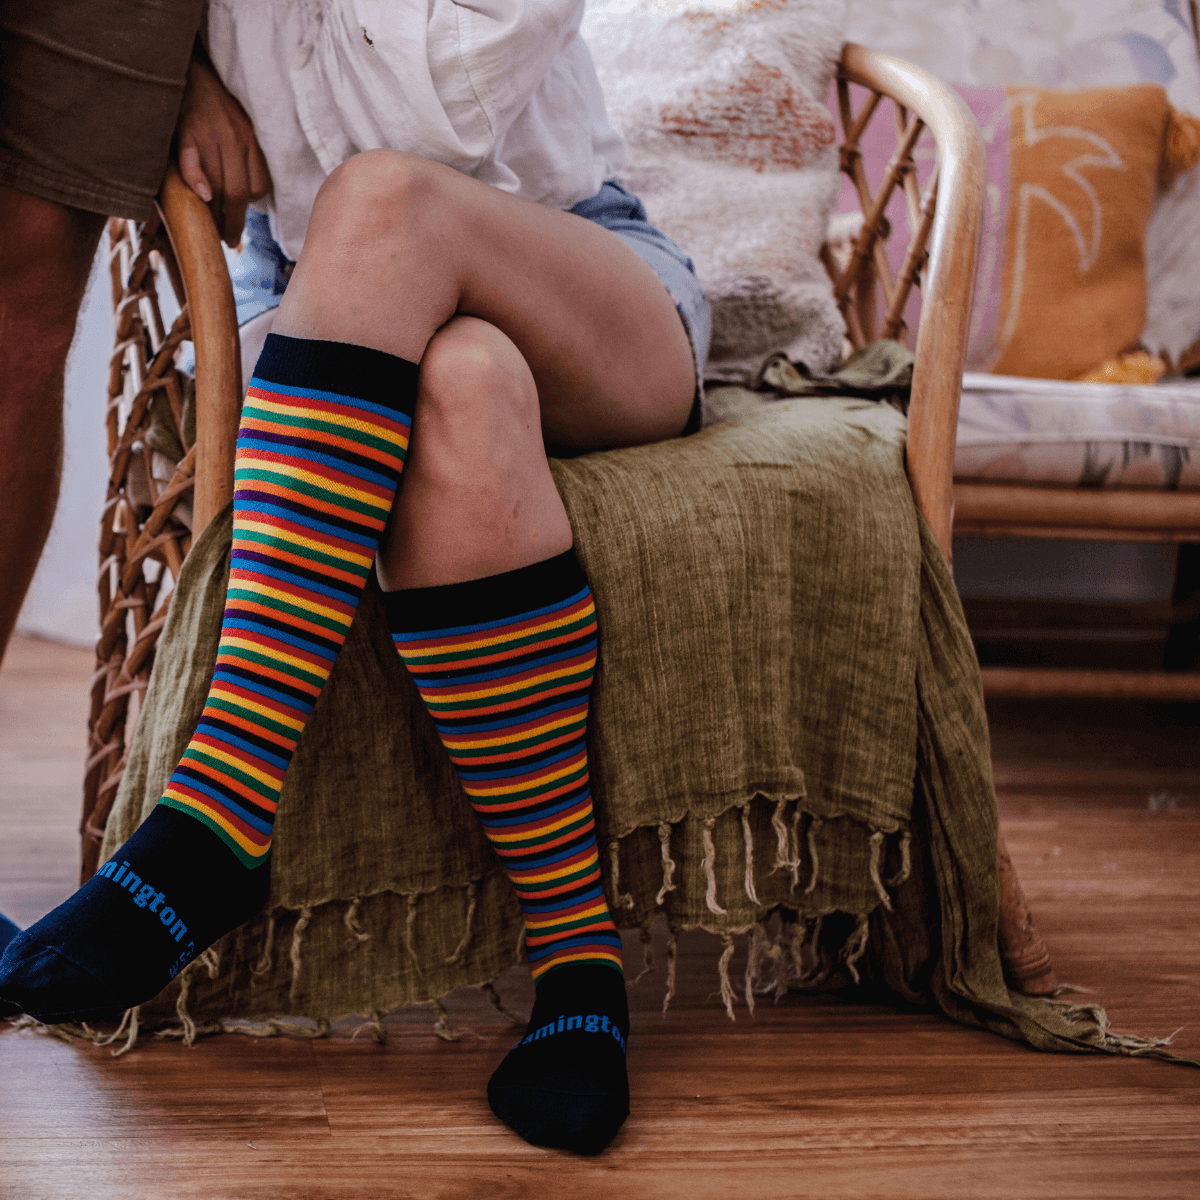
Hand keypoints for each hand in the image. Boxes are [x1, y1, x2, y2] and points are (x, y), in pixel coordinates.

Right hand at [175, 49, 269, 246]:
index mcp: (249, 141)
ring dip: (211, 211)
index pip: (258, 187)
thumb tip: (248, 198)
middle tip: (226, 240)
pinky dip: (195, 180)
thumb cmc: (212, 104)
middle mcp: (233, 139)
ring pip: (216, 183)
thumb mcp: (237, 127)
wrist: (187, 68)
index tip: (236, 222)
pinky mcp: (185, 130)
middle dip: (232, 222)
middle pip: (238, 192)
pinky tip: (197, 197)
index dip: (248, 208)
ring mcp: (209, 135)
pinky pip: (191, 162)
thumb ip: (243, 159)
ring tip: (206, 229)